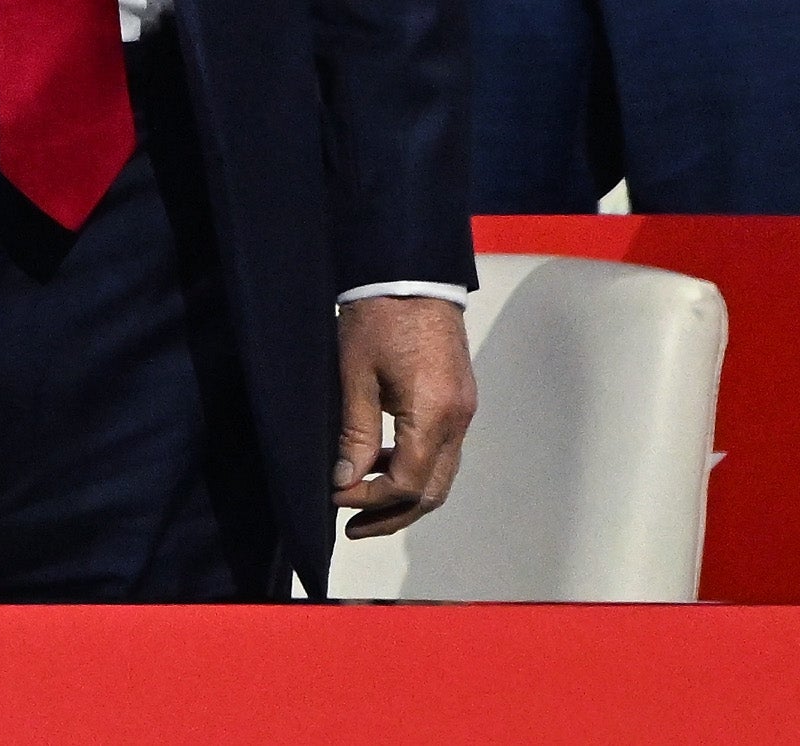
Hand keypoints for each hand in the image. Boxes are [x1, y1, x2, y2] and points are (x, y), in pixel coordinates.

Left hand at [335, 294, 477, 538]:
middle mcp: (458, 419)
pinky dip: (416, 467)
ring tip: (363, 499)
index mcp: (433, 414)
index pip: (407, 483)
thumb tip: (344, 481)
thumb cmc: (379, 317)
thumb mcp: (356, 376)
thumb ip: (355, 434)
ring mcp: (464, 410)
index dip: (370, 499)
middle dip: (393, 515)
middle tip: (353, 527)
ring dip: (406, 495)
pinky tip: (383, 460)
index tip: (336, 498)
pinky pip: (444, 450)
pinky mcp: (460, 399)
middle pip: (433, 491)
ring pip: (442, 475)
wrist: (411, 271)